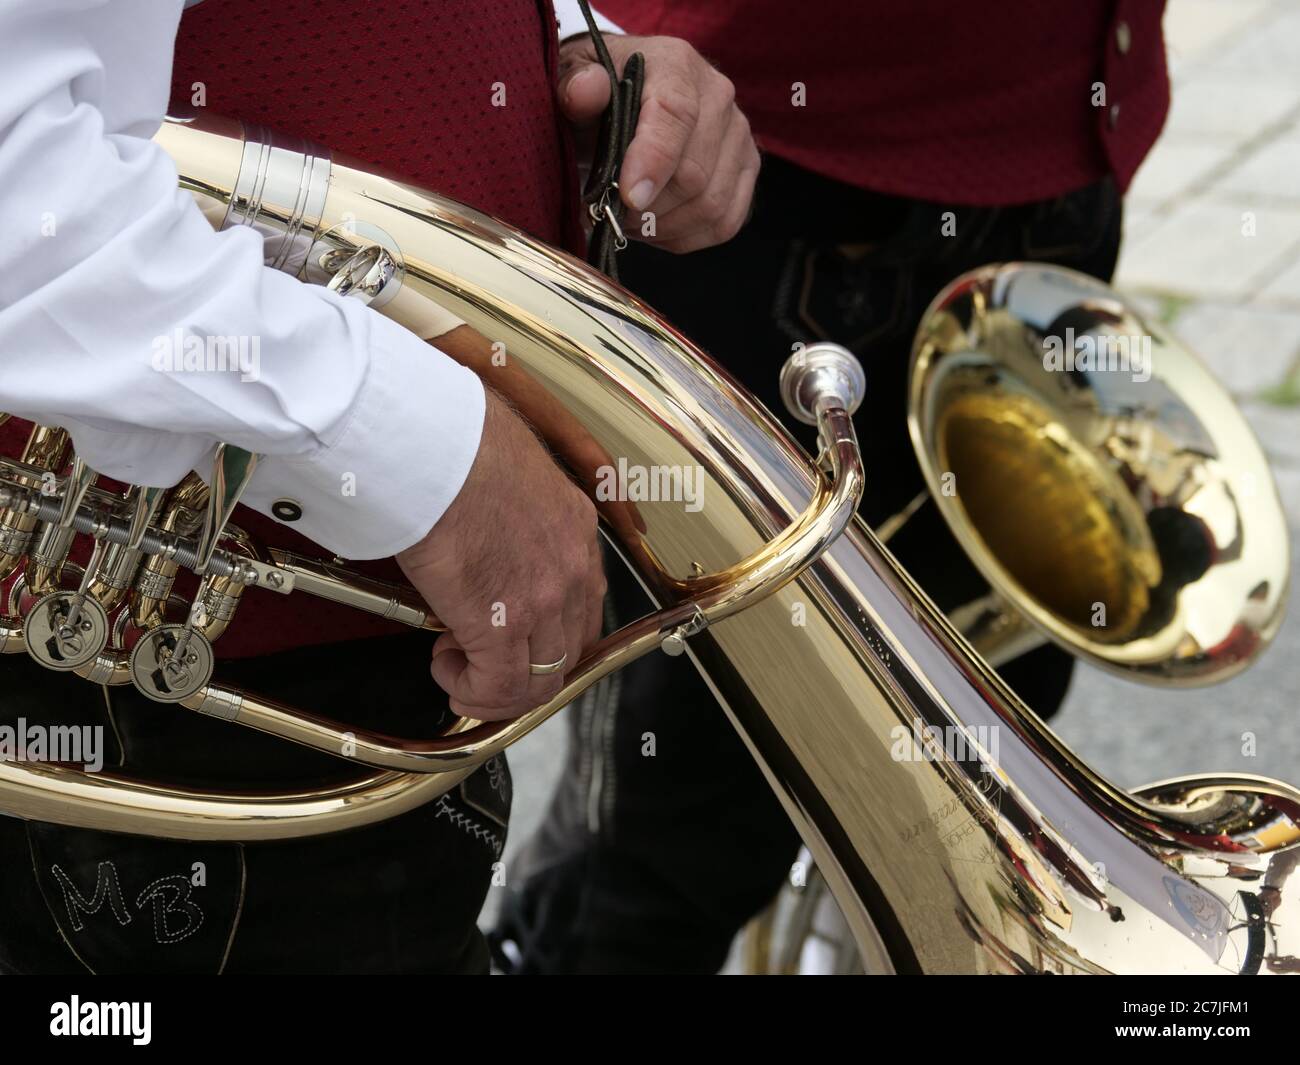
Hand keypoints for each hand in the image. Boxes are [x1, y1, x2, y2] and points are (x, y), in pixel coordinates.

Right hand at [397, 389, 605, 720]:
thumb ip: (509, 507)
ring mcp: (544, 598)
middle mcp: (572, 566)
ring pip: (541, 678)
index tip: (517, 635)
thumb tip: (482, 523)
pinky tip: (447, 666)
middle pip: (569, 649)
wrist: (428, 443)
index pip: (584, 603)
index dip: (549, 632)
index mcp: (575, 526)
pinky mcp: (502, 622)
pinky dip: (474, 690)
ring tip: (458, 663)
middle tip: (482, 656)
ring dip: (498, 683)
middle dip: (526, 665)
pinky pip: (502, 687)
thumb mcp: (507, 469)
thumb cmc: (452, 441)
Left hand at [558, 33, 759, 253]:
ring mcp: (738, 137)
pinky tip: (653, 227)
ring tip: (628, 220)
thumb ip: (577, 87)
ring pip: (711, 205)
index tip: (629, 196)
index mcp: (676, 66)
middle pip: (695, 174)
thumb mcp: (575, 84)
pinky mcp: (745, 172)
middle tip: (610, 212)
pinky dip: (682, 237)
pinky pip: (723, 224)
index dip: (654, 161)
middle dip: (648, 207)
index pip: (676, 115)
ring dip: (662, 226)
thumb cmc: (599, 100)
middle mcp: (718, 97)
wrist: (623, 104)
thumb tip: (585, 92)